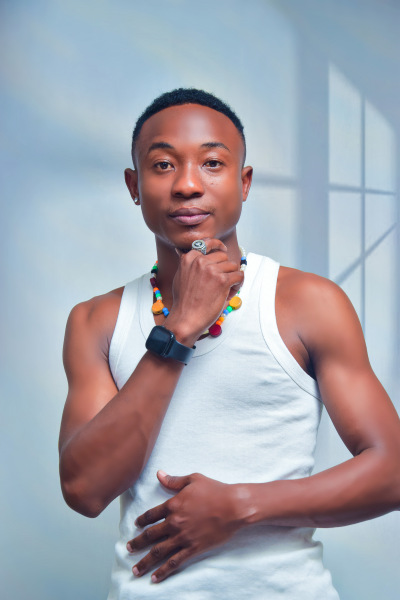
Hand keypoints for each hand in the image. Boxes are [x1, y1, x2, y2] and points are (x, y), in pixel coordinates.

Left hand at [127, 470, 242, 582]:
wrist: (233, 506)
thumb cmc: (215, 490)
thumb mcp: (193, 479)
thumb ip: (174, 480)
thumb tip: (159, 474)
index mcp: (173, 505)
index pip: (151, 515)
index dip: (142, 520)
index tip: (136, 525)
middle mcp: (174, 523)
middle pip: (150, 535)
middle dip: (137, 543)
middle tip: (128, 548)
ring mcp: (183, 537)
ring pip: (158, 552)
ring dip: (145, 562)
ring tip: (135, 570)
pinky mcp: (193, 548)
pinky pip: (175, 562)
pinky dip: (164, 571)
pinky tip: (155, 578)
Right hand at [164, 239, 242, 344]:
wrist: (186, 318)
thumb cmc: (183, 302)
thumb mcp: (180, 276)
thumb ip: (186, 264)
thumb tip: (182, 252)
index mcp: (190, 258)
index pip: (207, 243)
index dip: (218, 246)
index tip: (223, 249)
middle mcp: (200, 261)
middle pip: (223, 256)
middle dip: (225, 268)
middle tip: (222, 281)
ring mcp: (212, 270)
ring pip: (233, 266)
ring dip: (232, 277)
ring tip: (226, 289)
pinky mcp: (222, 281)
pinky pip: (239, 276)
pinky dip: (238, 284)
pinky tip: (231, 291)